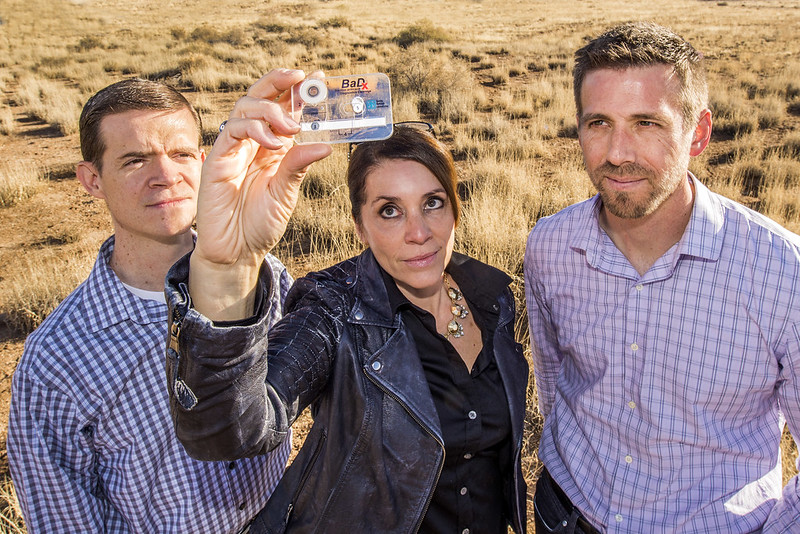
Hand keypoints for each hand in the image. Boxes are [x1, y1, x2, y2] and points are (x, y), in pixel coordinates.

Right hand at [190, 69, 331, 318]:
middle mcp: (252, 143)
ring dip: (270, 108)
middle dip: (279, 83)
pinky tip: (274, 143)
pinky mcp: (217, 159)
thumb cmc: (260, 224)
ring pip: (245, 107)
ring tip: (291, 127)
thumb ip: (298, 165)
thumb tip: (325, 145)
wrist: (236, 251)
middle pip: (260, 97)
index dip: (297, 91)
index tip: (318, 78)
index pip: (283, 109)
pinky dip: (255, 129)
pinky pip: (233, 130)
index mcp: (272, 147)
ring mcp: (233, 148)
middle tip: (301, 79)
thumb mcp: (286, 192)